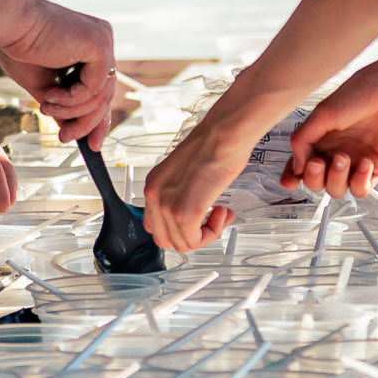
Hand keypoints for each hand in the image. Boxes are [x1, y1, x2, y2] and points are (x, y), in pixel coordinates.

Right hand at [0, 0, 115, 145]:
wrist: (8, 24)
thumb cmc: (18, 47)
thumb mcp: (44, 86)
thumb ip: (61, 105)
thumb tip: (71, 130)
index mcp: (90, 47)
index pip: (102, 89)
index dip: (98, 120)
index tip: (92, 144)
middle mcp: (102, 41)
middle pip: (105, 95)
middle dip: (85, 123)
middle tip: (64, 138)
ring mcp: (103, 41)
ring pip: (100, 96)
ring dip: (71, 111)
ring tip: (46, 109)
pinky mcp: (99, 44)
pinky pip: (94, 88)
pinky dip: (72, 100)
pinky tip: (50, 96)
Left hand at [141, 116, 257, 252]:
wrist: (224, 134)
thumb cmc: (213, 145)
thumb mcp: (186, 172)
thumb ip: (180, 193)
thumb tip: (190, 214)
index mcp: (153, 184)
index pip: (154, 225)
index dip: (179, 227)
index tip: (197, 219)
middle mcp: (154, 195)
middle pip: (165, 239)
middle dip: (192, 235)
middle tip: (212, 220)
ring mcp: (168, 205)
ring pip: (182, 244)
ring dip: (206, 234)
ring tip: (221, 213)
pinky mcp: (186, 212)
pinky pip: (195, 241)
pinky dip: (213, 233)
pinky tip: (222, 212)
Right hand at [283, 58, 377, 198]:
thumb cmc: (361, 93)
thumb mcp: (323, 113)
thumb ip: (303, 140)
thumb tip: (297, 165)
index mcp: (320, 138)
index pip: (301, 163)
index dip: (293, 176)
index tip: (288, 182)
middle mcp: (336, 151)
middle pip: (316, 181)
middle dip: (314, 177)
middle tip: (318, 162)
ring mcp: (355, 161)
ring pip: (336, 188)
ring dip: (336, 178)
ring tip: (344, 157)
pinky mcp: (375, 168)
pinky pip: (361, 188)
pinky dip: (359, 181)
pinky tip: (364, 163)